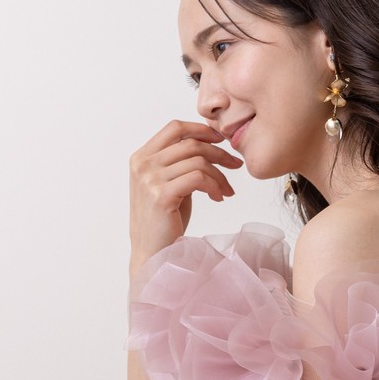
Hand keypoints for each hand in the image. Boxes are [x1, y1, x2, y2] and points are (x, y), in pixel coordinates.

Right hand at [128, 120, 243, 273]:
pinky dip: (215, 186)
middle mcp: (143, 164)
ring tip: (227, 190)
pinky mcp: (161, 195)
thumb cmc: (165, 219)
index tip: (222, 140)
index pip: (174, 127)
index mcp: (142, 157)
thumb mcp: (170, 184)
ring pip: (198, 161)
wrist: (152, 251)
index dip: (202, 129)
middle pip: (191, 143)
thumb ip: (180, 164)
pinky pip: (198, 178)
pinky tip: (219, 197)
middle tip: (236, 166)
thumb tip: (209, 147)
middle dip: (219, 153)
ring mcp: (150, 179)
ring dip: (220, 175)